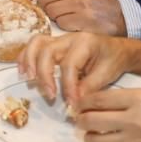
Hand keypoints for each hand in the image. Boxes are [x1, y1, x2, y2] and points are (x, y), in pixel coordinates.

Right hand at [17, 31, 140, 109]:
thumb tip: (73, 102)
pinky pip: (34, 46)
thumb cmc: (112, 60)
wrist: (117, 50)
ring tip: (28, 79)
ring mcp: (59, 40)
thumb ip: (90, 87)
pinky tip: (23, 72)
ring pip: (36, 44)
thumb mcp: (107, 74)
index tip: (71, 103)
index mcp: (85, 43)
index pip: (70, 65)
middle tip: (51, 95)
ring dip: (29, 61)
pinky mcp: (53, 45)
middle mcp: (69, 38)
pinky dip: (25, 58)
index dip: (68, 86)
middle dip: (45, 75)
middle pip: (47, 52)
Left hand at [24, 0, 125, 35]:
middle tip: (55, 10)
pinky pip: (60, 22)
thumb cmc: (96, 2)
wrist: (119, 16)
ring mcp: (80, 3)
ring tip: (68, 16)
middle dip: (45, 7)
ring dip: (55, 17)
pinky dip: (64, 25)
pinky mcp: (82, 19)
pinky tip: (74, 23)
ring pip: (50, 11)